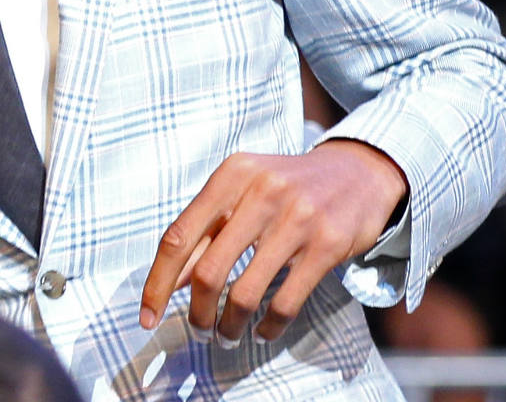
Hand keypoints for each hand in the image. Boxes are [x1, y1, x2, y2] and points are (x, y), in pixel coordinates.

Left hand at [138, 141, 407, 343]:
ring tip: (227, 334)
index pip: (178, 237)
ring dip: (230, 324)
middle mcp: (261, 191)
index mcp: (231, 175)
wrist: (359, 172)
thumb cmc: (287, 186)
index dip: (157, 282)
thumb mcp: (242, 192)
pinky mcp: (328, 244)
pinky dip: (269, 325)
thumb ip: (206, 231)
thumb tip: (172, 281)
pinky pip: (286, 300)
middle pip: (208, 270)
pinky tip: (263, 330)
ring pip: (245, 291)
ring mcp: (298, 217)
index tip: (147, 314)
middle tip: (198, 329)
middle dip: (197, 312)